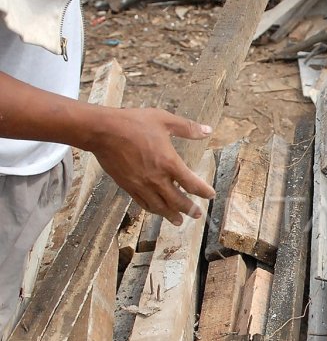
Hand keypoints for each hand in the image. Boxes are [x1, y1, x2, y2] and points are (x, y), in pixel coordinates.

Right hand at [85, 107, 215, 223]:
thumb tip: (207, 130)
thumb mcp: (164, 120)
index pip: (191, 184)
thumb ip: (187, 127)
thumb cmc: (133, 123)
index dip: (203, 192)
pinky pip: (143, 203)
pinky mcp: (128, 186)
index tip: (210, 195)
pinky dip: (153, 210)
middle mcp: (156, 178)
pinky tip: (156, 210)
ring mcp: (141, 185)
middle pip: (177, 201)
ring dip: (171, 215)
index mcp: (168, 162)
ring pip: (160, 206)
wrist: (103, 131)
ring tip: (178, 221)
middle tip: (197, 214)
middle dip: (189, 209)